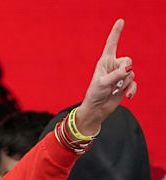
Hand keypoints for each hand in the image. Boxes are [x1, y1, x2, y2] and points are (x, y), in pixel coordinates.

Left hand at [78, 19, 136, 133]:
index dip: (116, 32)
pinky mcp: (125, 84)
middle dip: (124, 71)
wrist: (97, 109)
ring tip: (114, 91)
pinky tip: (127, 96)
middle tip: (115, 83)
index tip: (121, 20)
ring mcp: (120, 75)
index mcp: (105, 61)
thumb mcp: (102, 83)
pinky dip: (131, 90)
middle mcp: (113, 66)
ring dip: (124, 84)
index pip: (112, 44)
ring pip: (131, 73)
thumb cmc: (94, 94)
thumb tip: (128, 69)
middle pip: (128, 60)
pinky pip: (134, 84)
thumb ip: (116, 75)